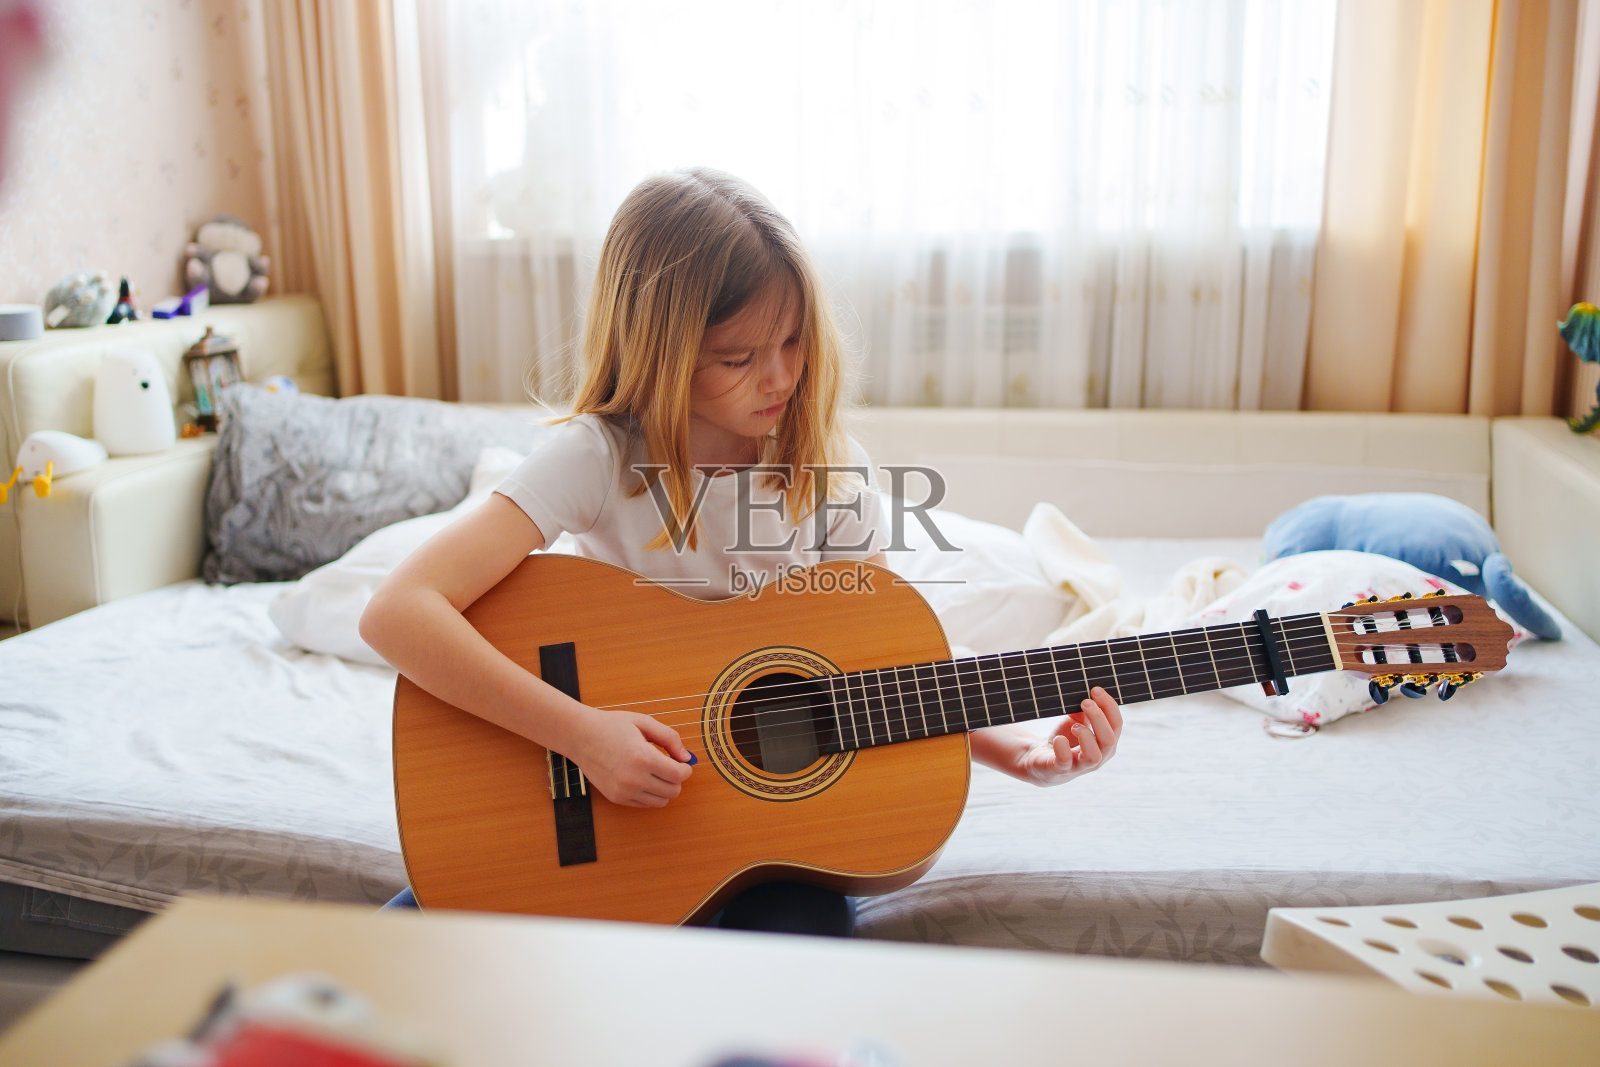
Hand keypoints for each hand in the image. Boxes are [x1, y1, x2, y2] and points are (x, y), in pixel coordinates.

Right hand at [571, 705, 695, 807]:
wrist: (580, 736)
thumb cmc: (611, 726)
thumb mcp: (644, 722)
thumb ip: (670, 738)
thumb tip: (687, 757)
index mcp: (643, 758)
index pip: (678, 775)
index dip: (686, 769)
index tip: (683, 762)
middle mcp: (634, 779)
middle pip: (673, 791)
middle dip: (677, 779)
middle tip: (670, 766)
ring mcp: (624, 791)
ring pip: (661, 801)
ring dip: (665, 788)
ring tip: (656, 771)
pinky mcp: (616, 798)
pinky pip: (645, 804)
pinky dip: (650, 794)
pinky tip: (644, 778)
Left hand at [1017, 686, 1121, 785]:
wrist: (1042, 761)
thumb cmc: (1064, 739)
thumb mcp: (1076, 721)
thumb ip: (1085, 710)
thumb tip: (1089, 692)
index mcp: (1106, 743)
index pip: (1116, 724)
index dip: (1109, 706)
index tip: (1095, 690)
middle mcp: (1099, 757)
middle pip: (1109, 739)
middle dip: (1098, 717)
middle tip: (1085, 701)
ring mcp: (1080, 766)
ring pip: (1094, 756)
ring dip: (1085, 735)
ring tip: (1074, 726)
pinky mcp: (1060, 770)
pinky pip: (1065, 762)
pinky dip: (1062, 747)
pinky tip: (1059, 739)